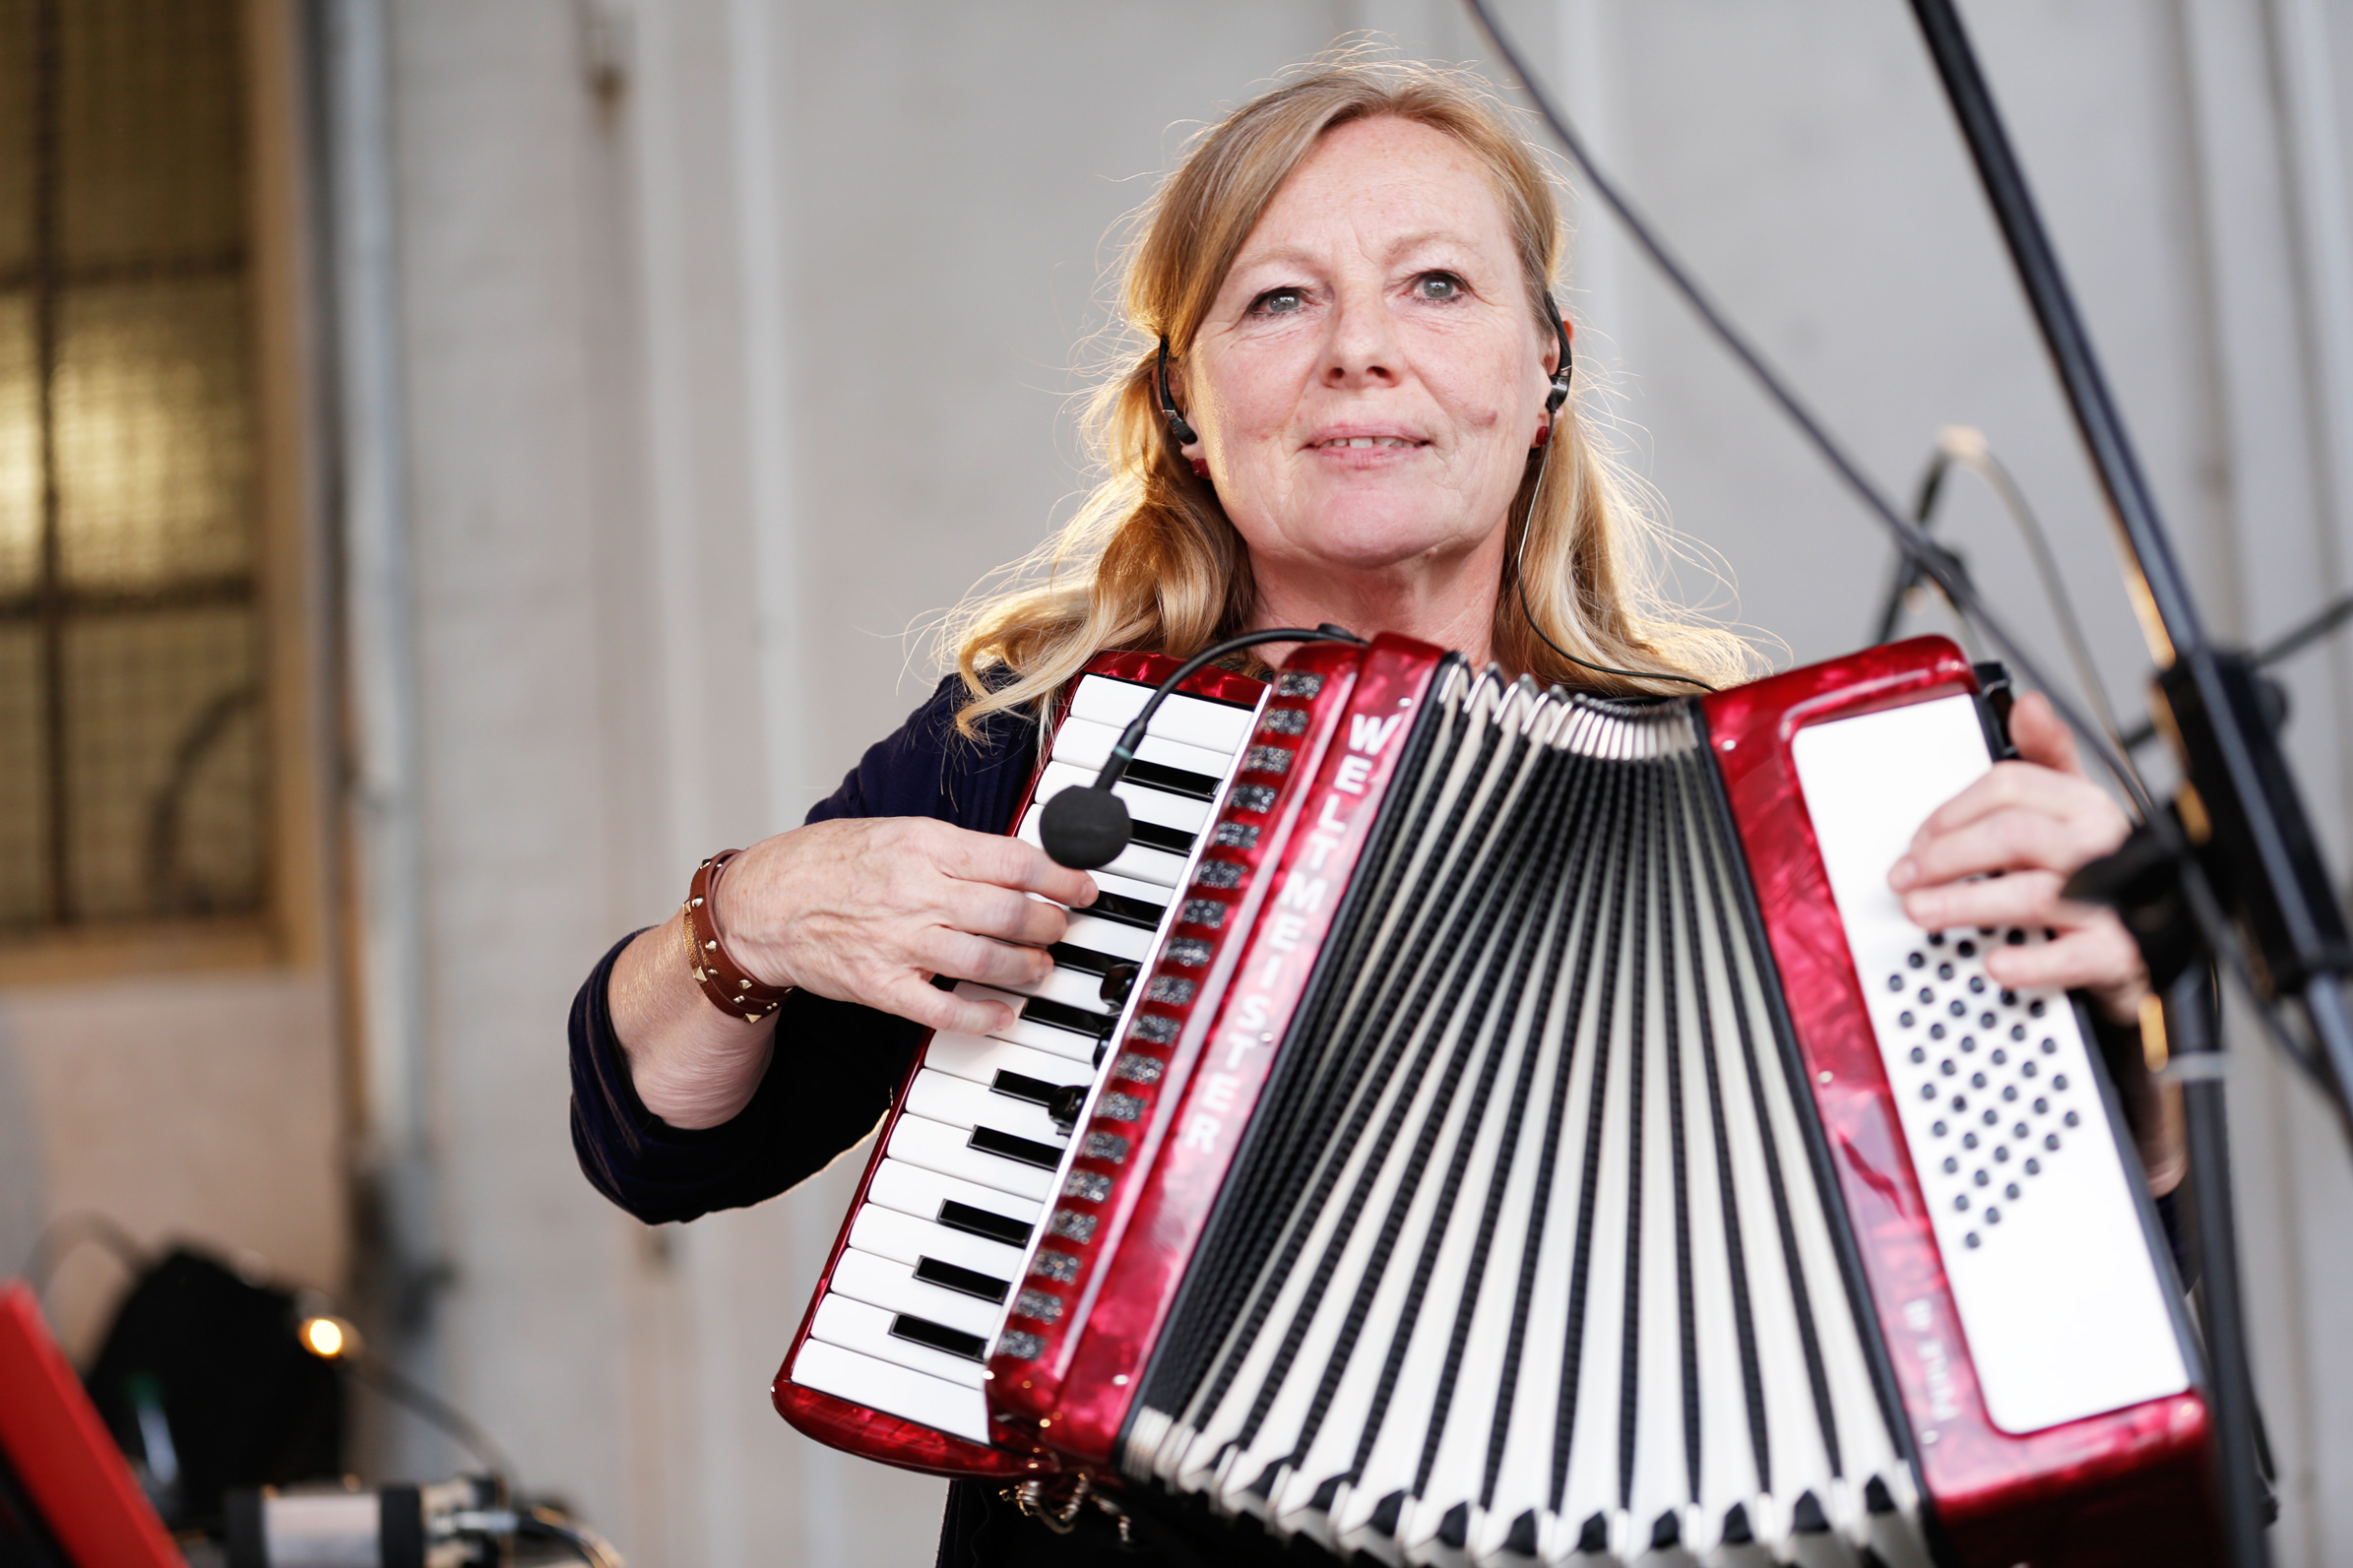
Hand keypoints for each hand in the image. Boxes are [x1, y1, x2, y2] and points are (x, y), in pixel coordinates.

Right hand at [714, 817, 1097, 1035]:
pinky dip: (984, 1014)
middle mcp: (917, 891)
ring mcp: (900, 942)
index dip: (1062, 875)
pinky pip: (945, 1008)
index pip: (1014, 860)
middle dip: (1052, 923)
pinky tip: (1005, 1013)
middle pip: (1011, 911)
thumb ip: (955, 849)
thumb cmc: (829, 863)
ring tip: (1041, 966)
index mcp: (925, 845)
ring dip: (1029, 966)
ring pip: (989, 958)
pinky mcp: (883, 985)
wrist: (764, 903)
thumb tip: (1018, 863)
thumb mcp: (896, 831)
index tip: (1085, 886)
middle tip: (1064, 928)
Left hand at [1887, 692, 2147, 1023]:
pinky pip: (2074, 956)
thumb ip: (2044, 759)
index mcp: (2084, 804)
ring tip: (1923, 912)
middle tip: (1905, 878)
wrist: (2155, 940)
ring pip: (2035, 893)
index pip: (2010, 787)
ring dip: (1966, 903)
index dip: (1952, 812)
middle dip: (1948, 855)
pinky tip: (1995, 963)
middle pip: (2014, 834)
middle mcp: (2101, 845)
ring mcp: (2114, 899)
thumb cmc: (2097, 869)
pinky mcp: (2120, 953)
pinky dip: (2030, 963)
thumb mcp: (2070, 809)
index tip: (1917, 840)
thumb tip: (2028, 706)